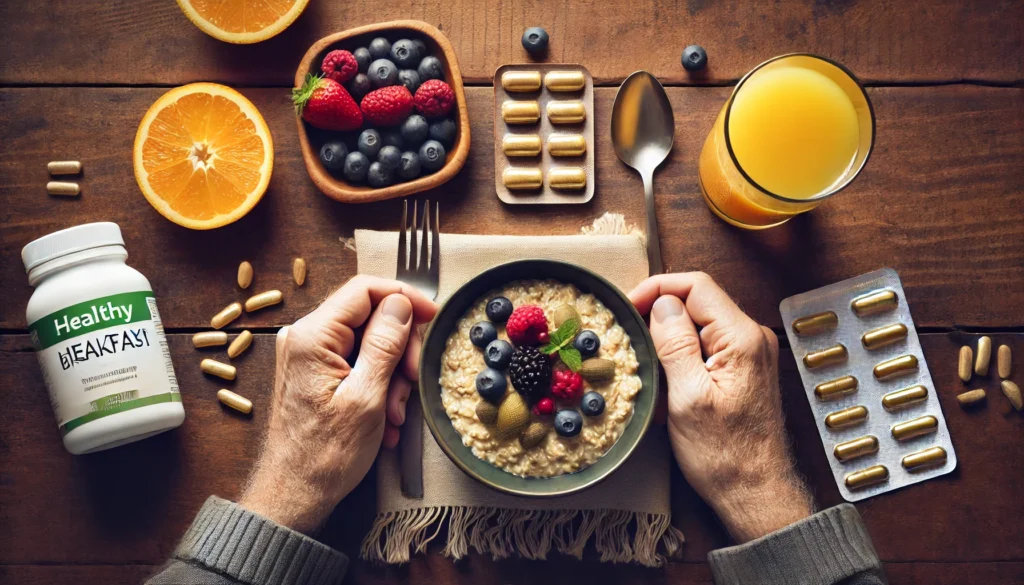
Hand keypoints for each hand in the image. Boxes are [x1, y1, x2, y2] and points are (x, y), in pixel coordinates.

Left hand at [238, 275, 436, 533]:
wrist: (294, 495)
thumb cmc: (325, 455)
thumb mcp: (367, 396)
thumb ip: (385, 344)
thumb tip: (401, 304)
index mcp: (313, 336)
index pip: (364, 289)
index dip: (404, 297)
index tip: (431, 315)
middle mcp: (305, 338)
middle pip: (369, 316)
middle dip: (400, 347)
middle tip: (412, 380)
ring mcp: (308, 356)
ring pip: (368, 343)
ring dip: (392, 374)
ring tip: (396, 413)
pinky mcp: (315, 374)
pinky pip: (357, 364)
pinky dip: (378, 385)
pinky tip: (385, 418)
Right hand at [630, 273, 812, 542]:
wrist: (755, 492)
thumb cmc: (724, 455)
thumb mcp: (688, 398)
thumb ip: (676, 345)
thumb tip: (662, 303)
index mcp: (742, 338)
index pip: (696, 285)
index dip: (657, 288)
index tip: (627, 306)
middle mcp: (752, 338)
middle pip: (698, 300)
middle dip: (659, 311)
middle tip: (628, 334)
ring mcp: (750, 353)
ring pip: (699, 322)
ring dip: (668, 335)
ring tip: (644, 361)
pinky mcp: (743, 369)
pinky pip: (706, 344)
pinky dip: (680, 353)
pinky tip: (664, 378)